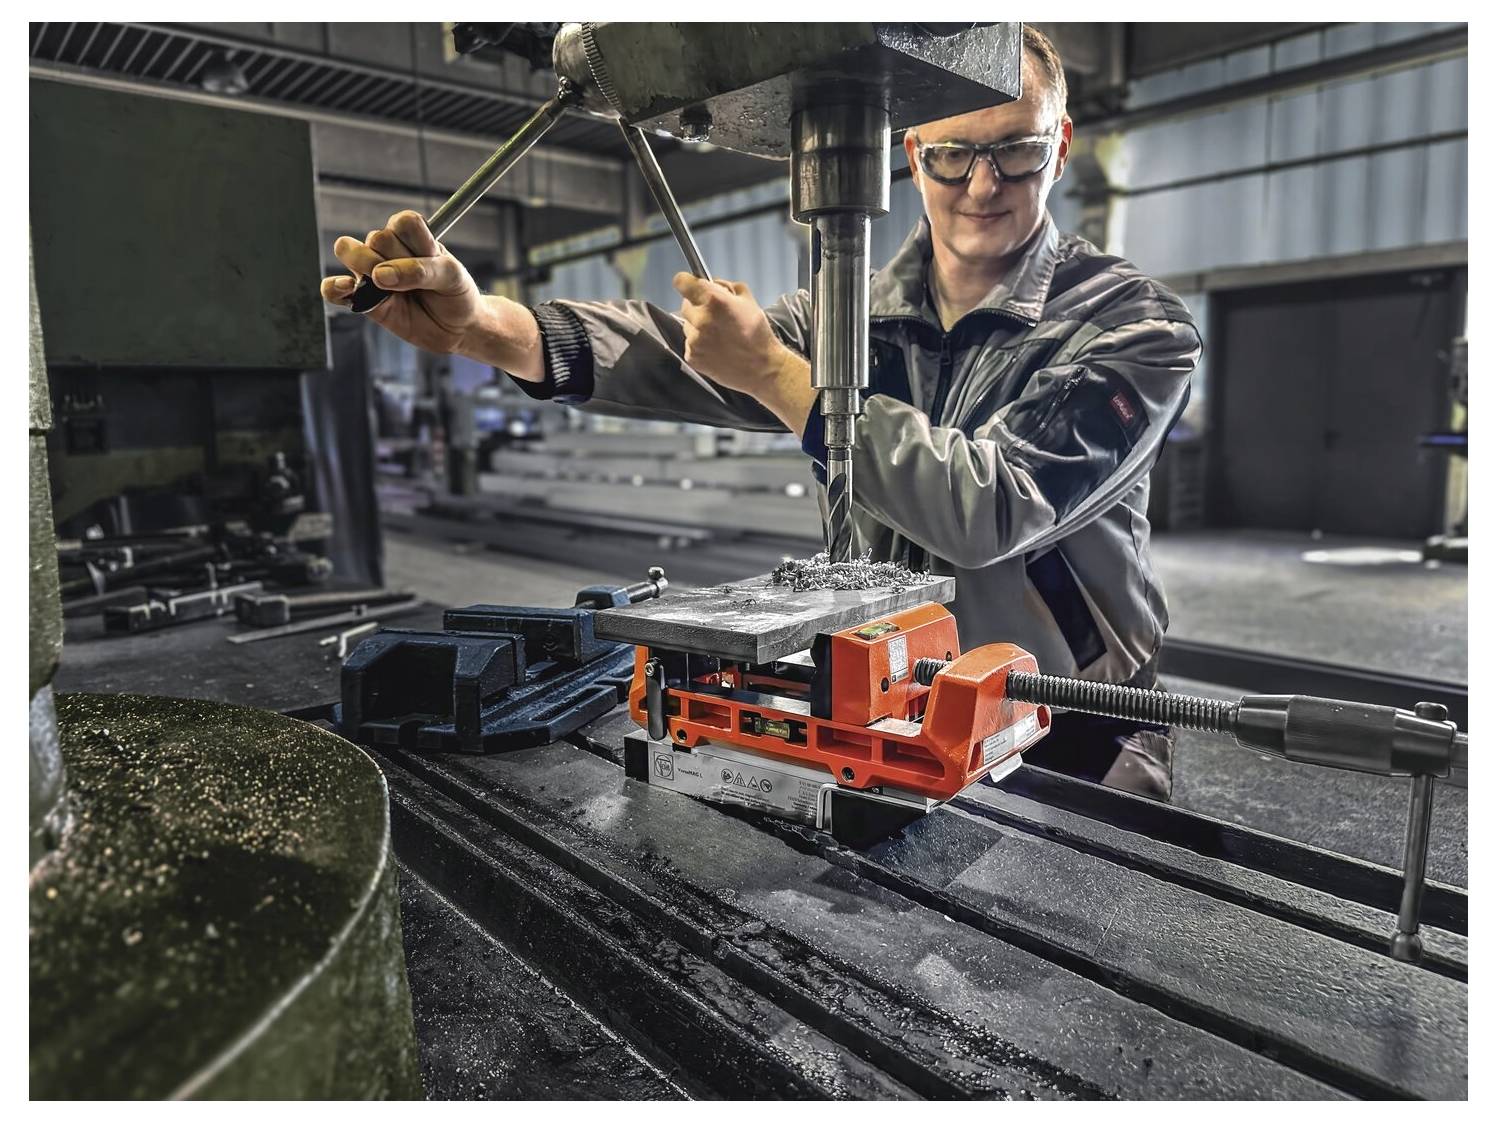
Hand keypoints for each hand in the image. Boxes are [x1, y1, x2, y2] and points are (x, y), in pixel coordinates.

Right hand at [321, 211, 483, 354]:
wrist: (457, 328)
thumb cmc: (455, 294)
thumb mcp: (451, 277)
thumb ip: (419, 271)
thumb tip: (378, 276)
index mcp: (411, 234)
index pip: (402, 222)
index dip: (416, 244)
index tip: (433, 260)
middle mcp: (388, 248)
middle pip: (376, 238)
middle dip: (398, 262)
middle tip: (419, 283)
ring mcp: (371, 272)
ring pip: (350, 252)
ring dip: (367, 268)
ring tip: (389, 289)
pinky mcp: (361, 298)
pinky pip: (332, 289)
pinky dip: (333, 288)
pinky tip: (348, 289)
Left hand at [673, 273, 786, 393]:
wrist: (761, 368)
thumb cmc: (757, 335)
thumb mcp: (748, 300)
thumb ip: (726, 286)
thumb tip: (712, 283)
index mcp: (714, 300)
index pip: (681, 282)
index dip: (686, 282)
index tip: (689, 285)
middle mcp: (701, 319)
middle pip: (685, 304)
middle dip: (697, 306)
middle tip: (716, 316)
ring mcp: (694, 340)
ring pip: (687, 325)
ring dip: (698, 326)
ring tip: (719, 335)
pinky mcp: (692, 356)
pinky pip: (689, 343)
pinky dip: (699, 344)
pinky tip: (716, 348)